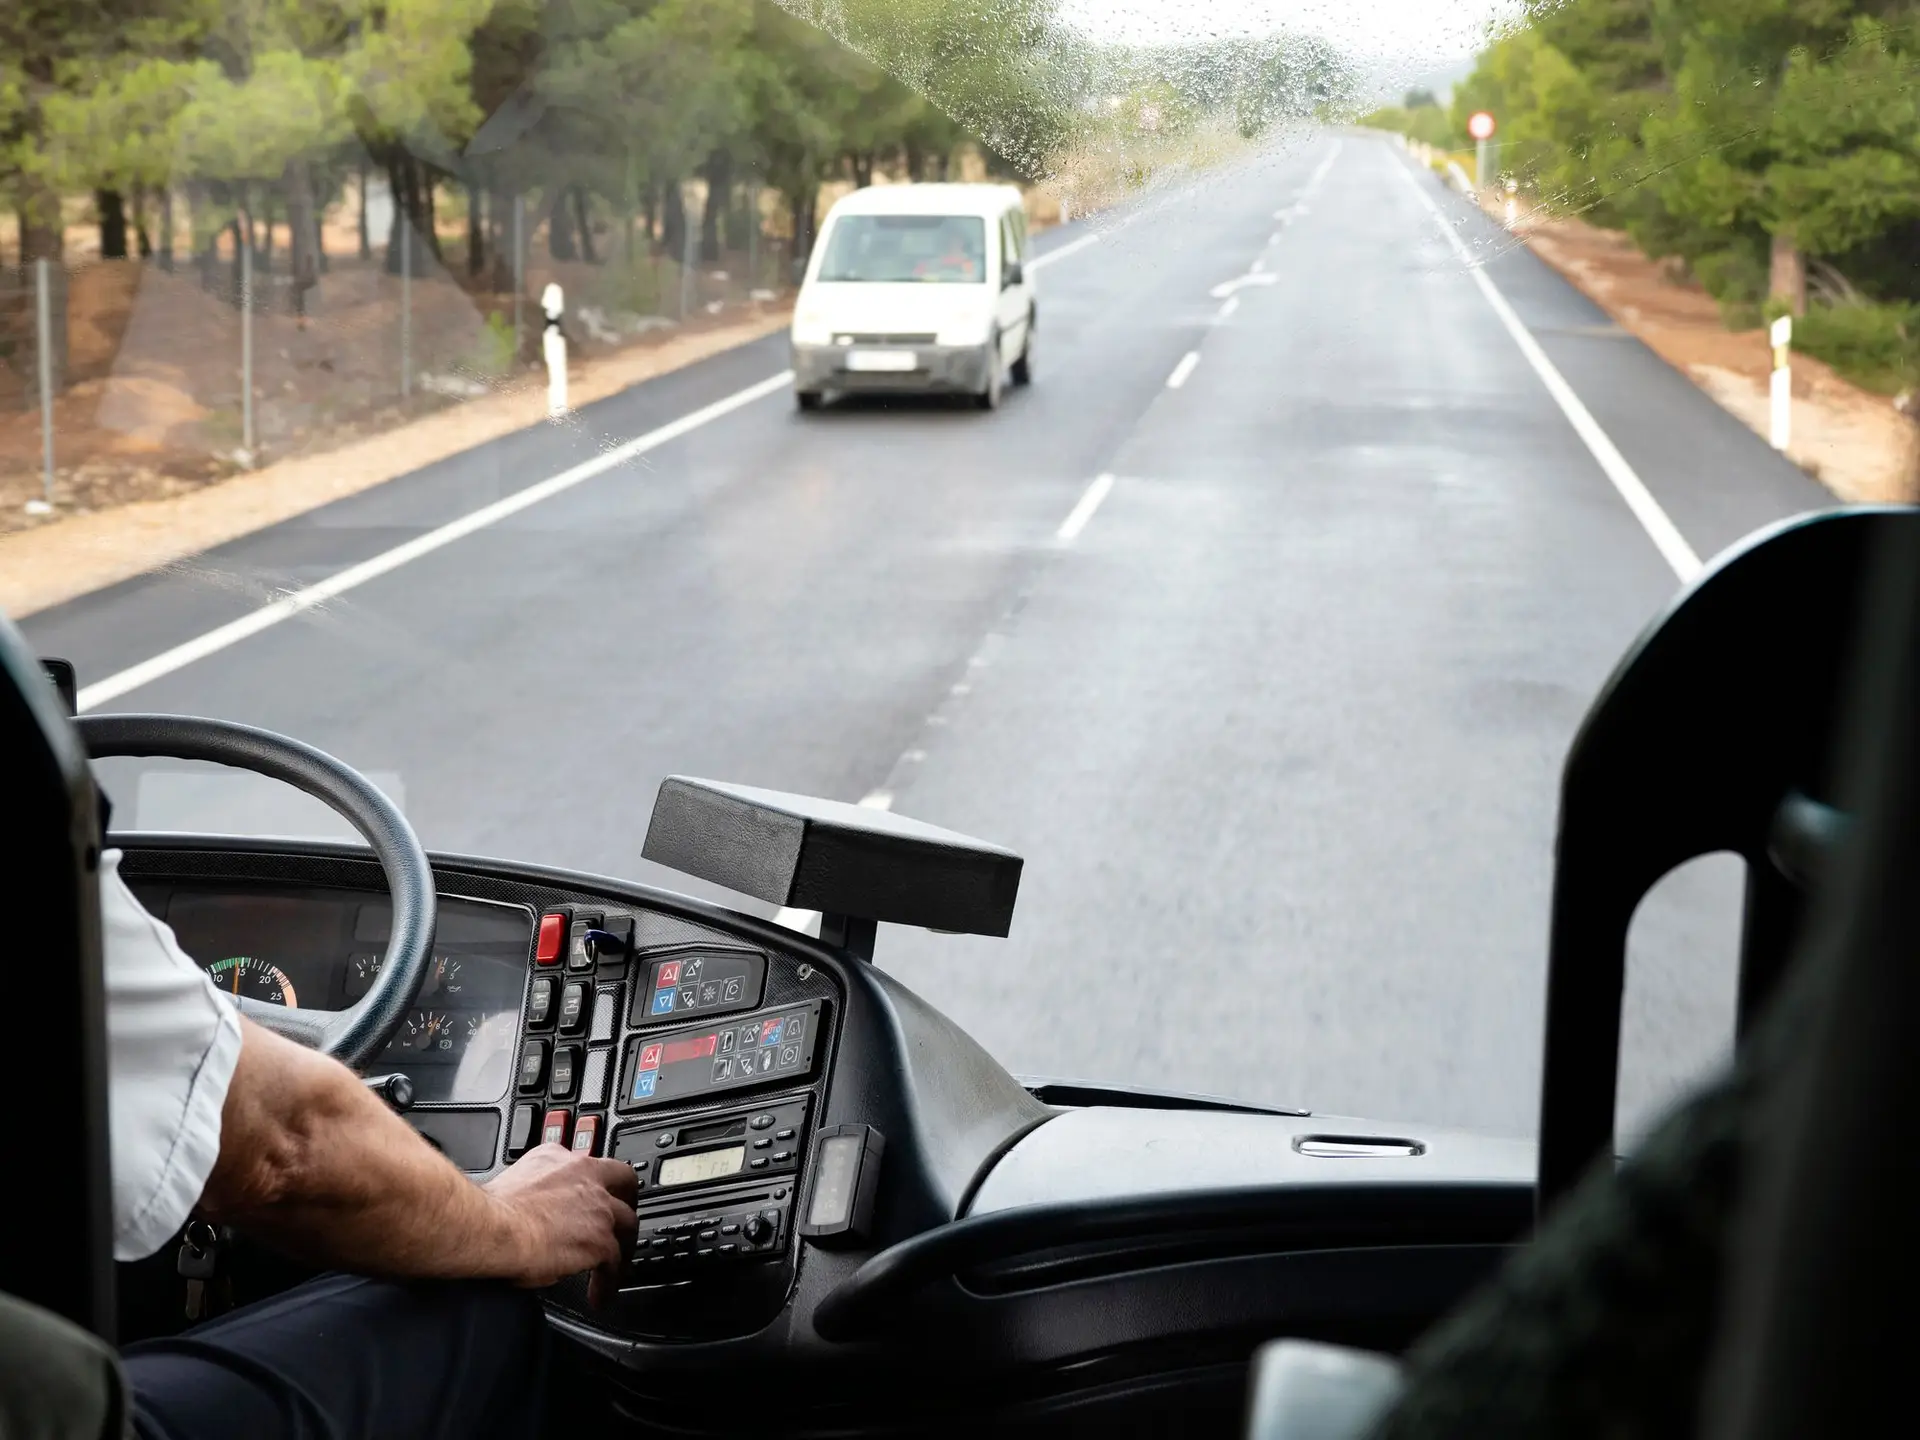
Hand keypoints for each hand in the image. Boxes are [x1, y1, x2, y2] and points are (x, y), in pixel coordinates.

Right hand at [484, 1144, 637, 1304]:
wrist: (491, 1229)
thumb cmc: (490, 1212)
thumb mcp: (514, 1183)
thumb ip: (535, 1190)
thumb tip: (530, 1209)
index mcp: (558, 1160)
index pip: (590, 1166)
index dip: (598, 1182)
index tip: (597, 1193)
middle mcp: (584, 1177)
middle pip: (624, 1183)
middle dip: (627, 1202)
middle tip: (621, 1221)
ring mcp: (598, 1208)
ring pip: (627, 1224)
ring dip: (622, 1247)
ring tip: (615, 1268)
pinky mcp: (600, 1239)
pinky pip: (615, 1263)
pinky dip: (608, 1282)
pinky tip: (599, 1295)